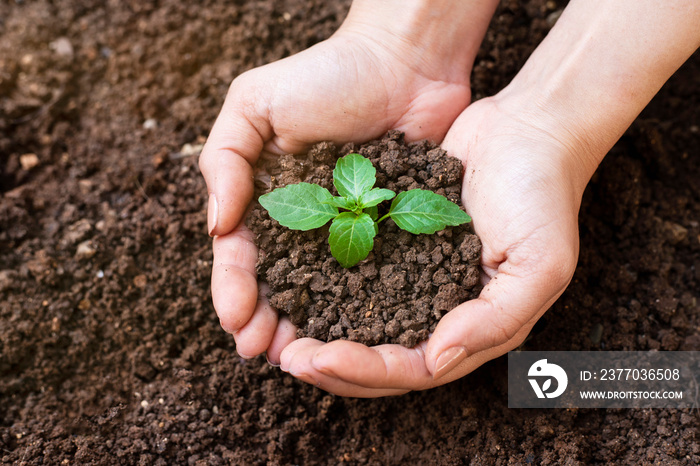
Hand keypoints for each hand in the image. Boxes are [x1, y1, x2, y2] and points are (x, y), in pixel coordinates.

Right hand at [199, 1, 496, 364]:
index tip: (236, 318)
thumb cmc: (328, 75)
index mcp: (266, 199)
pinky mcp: (390, 235)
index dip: (234, 288)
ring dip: (305, 327)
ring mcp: (348, 234)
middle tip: (261, 351)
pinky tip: (352, 336)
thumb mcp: (255, 103)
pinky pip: (372, 279)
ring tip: (296, 358)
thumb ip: (224, 159)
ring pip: (321, 292)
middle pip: (277, 283)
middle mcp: (303, 225)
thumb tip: (215, 225)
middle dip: (264, 320)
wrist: (405, 64)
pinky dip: (358, 309)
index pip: (241, 254)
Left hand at [279, 96, 593, 395]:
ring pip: (360, 323)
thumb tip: (436, 360)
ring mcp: (416, 278)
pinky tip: (291, 280)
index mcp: (473, 326)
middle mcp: (441, 312)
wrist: (526, 129)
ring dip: (322, 333)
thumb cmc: (542, 195)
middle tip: (286, 356)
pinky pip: (356, 273)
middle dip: (332, 364)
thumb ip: (495, 320)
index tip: (319, 358)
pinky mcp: (397, 244)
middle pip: (380, 358)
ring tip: (279, 331)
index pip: (413, 370)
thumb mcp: (540, 265)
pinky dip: (325, 284)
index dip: (365, 371)